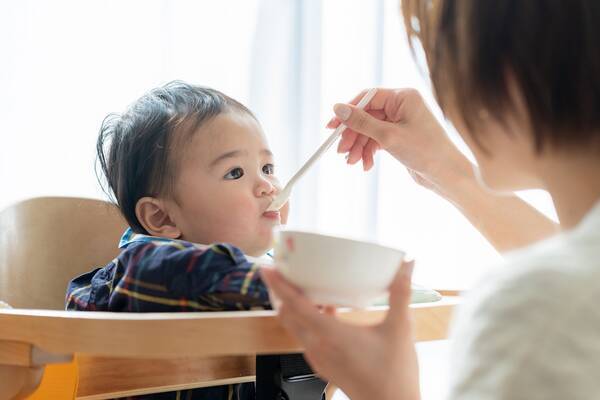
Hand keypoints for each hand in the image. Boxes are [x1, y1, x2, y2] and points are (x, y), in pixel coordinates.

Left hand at [260, 261, 419, 399]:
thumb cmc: (394, 375)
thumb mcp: (400, 328)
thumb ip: (401, 293)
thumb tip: (407, 266)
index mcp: (331, 335)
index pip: (295, 306)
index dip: (279, 286)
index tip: (268, 269)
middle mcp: (318, 347)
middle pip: (287, 315)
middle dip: (281, 292)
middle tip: (284, 271)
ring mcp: (319, 358)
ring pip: (295, 327)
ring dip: (293, 307)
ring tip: (304, 287)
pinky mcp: (323, 365)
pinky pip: (305, 338)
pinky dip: (306, 321)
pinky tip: (326, 311)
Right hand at [329, 88, 471, 195]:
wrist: (447, 175)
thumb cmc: (425, 151)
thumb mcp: (388, 137)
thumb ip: (361, 122)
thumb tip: (337, 108)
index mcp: (403, 97)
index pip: (368, 97)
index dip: (348, 111)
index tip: (332, 126)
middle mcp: (402, 106)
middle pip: (367, 116)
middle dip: (353, 135)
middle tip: (341, 151)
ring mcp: (401, 122)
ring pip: (370, 130)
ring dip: (359, 147)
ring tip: (352, 162)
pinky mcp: (400, 137)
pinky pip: (377, 140)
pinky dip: (369, 152)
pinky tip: (365, 165)